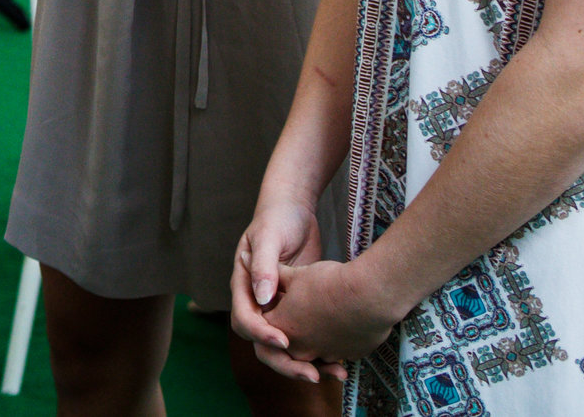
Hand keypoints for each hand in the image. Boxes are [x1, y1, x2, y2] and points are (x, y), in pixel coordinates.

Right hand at [233, 196, 334, 381]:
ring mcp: (277, 306)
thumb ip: (264, 266)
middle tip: (309, 373)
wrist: (294, 209)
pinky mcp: (298, 307)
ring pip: (283, 344)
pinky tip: (340, 359)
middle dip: (283, 361)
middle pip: (261, 341)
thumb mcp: (268, 236)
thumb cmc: (277, 217)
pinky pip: (303, 335)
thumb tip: (262, 298)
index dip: (261, 334)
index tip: (283, 342)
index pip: (244, 319)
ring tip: (331, 373)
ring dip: (304, 362)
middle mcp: (257, 300)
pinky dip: (319, 350)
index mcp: (244, 284)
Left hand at [261, 258, 397, 369]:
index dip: (271, 311)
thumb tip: (257, 267)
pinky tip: (343, 323)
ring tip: (322, 319)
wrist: (370, 295)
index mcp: (281, 327)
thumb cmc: (329, 283)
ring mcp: (326, 354)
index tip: (279, 300)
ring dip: (315, 337)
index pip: (264, 326)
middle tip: (298, 312)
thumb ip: (275, 276)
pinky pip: (338, 350)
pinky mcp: (349, 355)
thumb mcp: (296, 274)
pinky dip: (337, 339)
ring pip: (315, 350)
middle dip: (290, 328)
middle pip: (287, 343)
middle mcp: (300, 348)